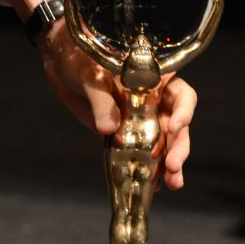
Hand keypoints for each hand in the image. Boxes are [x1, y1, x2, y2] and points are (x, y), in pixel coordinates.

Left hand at [37, 25, 196, 190]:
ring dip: (170, 165)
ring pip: (164, 145)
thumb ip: (101, 100)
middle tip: (173, 166)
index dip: (184, 111)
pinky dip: (148, 171)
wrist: (60, 64)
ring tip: (172, 183)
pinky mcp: (124, 136)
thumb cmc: (79, 57)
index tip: (174, 127)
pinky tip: (153, 186)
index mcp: (154, 79)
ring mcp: (141, 121)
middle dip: (178, 147)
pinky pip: (140, 155)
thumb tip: (108, 128)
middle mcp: (154, 101)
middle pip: (177, 127)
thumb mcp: (90, 74)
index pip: (181, 95)